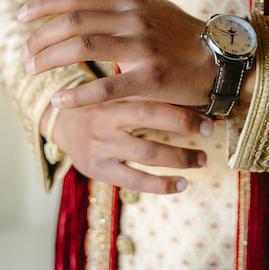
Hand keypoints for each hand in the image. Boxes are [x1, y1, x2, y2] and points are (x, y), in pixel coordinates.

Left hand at [19, 0, 216, 109]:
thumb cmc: (182, 34)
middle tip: (24, 54)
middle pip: (74, 21)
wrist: (223, 60)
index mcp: (131, 2)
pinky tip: (61, 100)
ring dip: (51, 59)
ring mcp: (144, 47)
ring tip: (33, 71)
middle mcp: (134, 19)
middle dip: (41, 37)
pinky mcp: (152, 78)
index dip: (45, 4)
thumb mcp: (150, 6)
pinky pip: (109, 86)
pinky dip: (81, 94)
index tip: (21, 16)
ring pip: (85, 47)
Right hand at [43, 95, 212, 193]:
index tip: (207, 102)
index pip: (149, 90)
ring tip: (202, 159)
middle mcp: (104, 116)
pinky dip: (160, 184)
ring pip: (145, 152)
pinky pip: (133, 180)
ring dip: (179, 157)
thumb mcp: (116, 85)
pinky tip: (182, 184)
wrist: (58, 122)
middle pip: (148, 117)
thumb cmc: (100, 100)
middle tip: (210, 129)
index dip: (178, 96)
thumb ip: (144, 86)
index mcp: (110, 90)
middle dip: (183, 123)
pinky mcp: (97, 169)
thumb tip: (191, 90)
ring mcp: (100, 144)